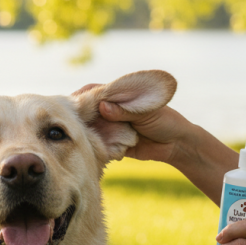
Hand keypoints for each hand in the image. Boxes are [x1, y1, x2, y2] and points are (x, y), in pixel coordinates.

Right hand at [73, 83, 193, 163]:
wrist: (177, 145)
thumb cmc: (166, 121)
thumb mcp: (145, 113)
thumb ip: (123, 110)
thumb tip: (102, 107)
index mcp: (117, 97)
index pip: (92, 93)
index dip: (79, 98)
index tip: (68, 106)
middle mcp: (110, 111)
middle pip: (86, 112)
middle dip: (78, 119)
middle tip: (70, 126)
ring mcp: (111, 127)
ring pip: (90, 130)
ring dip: (86, 135)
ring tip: (80, 140)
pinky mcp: (114, 144)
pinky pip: (100, 146)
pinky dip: (96, 148)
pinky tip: (93, 151)